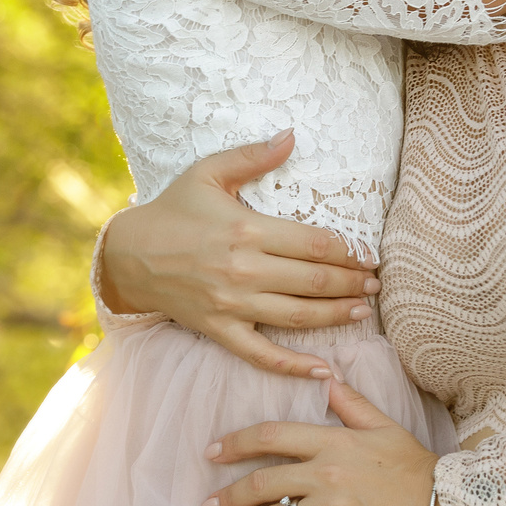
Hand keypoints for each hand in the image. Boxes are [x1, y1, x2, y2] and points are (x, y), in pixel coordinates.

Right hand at [95, 131, 379, 378]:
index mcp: (247, 229)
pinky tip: (323, 370)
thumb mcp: (208, 173)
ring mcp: (232, 305)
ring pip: (297, 316)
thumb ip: (253, 156)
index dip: (349, 251)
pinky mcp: (219, 330)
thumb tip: (292, 135)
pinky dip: (293, 366)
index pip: (314, 243)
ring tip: (363, 310)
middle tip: (377, 283)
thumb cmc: (172, 210)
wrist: (128, 255)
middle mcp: (244, 270)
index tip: (370, 254)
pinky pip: (262, 354)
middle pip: (314, 281)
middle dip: (352, 282)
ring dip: (337, 315)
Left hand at [203, 381, 457, 505]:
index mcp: (334, 442)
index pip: (271, 437)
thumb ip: (351, 405)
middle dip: (228, 495)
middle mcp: (327, 475)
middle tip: (208, 504)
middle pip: (262, 483)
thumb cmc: (416, 468)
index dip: (235, 444)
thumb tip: (325, 378)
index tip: (212, 453)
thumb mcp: (385, 427)